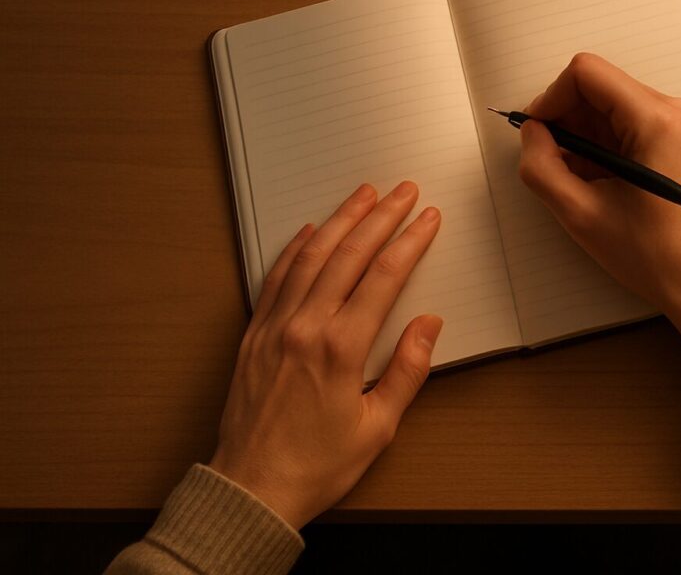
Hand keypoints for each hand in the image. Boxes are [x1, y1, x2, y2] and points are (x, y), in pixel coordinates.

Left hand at [209, 182, 442, 528]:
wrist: (251, 490)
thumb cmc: (316, 466)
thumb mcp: (376, 427)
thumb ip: (406, 371)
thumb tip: (428, 325)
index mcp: (341, 348)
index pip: (384, 277)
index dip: (409, 242)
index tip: (427, 219)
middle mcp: (305, 327)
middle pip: (348, 255)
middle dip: (380, 217)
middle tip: (403, 191)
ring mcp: (275, 327)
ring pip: (311, 257)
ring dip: (339, 221)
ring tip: (362, 195)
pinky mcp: (254, 336)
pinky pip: (276, 279)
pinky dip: (295, 250)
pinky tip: (309, 232)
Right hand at [518, 53, 680, 378]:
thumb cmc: (656, 255)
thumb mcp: (581, 214)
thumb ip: (542, 166)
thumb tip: (531, 133)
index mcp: (655, 120)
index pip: (586, 73)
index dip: (551, 98)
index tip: (536, 131)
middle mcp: (670, 112)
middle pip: (596, 88)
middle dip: (564, 120)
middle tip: (550, 163)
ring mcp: (674, 125)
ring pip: (605, 107)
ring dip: (580, 138)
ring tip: (576, 183)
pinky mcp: (671, 140)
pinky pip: (621, 126)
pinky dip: (598, 148)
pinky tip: (595, 184)